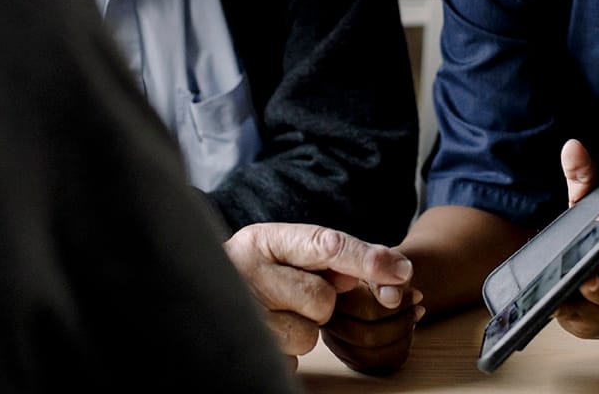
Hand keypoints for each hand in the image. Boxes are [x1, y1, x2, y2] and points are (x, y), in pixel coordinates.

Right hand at [223, 222, 413, 367]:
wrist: (197, 291)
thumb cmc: (253, 272)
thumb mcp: (281, 252)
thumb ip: (323, 258)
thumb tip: (370, 275)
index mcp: (264, 239)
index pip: (327, 244)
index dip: (368, 259)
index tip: (402, 271)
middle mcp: (247, 270)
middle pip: (322, 299)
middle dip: (319, 304)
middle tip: (292, 296)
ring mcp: (241, 311)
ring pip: (308, 334)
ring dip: (300, 330)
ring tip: (273, 314)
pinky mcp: (244, 346)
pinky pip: (290, 358)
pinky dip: (285, 350)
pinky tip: (264, 333)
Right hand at [320, 273, 422, 375]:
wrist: (375, 273)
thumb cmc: (379, 266)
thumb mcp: (384, 262)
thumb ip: (384, 278)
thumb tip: (391, 298)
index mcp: (328, 289)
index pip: (366, 310)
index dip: (398, 305)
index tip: (417, 295)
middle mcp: (324, 317)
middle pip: (366, 336)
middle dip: (401, 323)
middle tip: (419, 308)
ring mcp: (333, 339)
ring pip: (369, 356)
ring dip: (401, 338)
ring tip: (413, 318)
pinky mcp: (346, 354)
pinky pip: (375, 365)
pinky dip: (398, 350)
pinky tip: (405, 333)